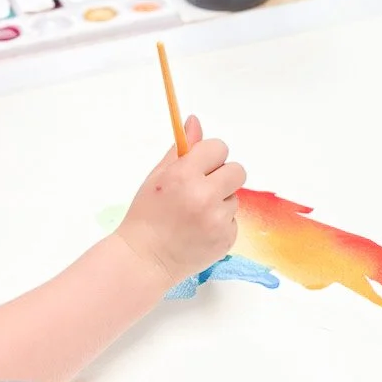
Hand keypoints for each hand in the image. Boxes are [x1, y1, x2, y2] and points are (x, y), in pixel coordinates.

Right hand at [117, 117, 244, 288]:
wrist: (145, 260)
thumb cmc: (146, 215)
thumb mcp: (158, 176)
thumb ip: (181, 149)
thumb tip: (194, 122)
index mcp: (184, 175)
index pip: (218, 148)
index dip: (209, 156)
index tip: (200, 166)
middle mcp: (204, 196)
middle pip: (237, 170)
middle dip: (222, 176)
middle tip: (202, 188)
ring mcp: (217, 220)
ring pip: (234, 197)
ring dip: (220, 201)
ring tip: (195, 214)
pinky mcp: (226, 239)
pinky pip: (233, 220)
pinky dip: (220, 223)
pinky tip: (199, 230)